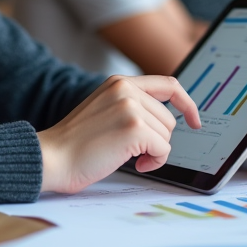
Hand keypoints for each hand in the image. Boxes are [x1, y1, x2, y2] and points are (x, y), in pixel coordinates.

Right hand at [37, 75, 200, 193]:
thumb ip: (131, 106)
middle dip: (158, 140)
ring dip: (154, 152)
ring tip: (128, 157)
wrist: (52, 158)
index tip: (194, 120)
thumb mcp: (104, 111)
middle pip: (169, 118)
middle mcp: (126, 89)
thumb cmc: (75, 144)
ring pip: (168, 135)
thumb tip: (166, 120)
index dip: (187, 103)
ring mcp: (130, 107)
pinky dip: (154, 162)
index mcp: (119, 82)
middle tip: (134, 151)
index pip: (168, 84)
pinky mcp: (134, 128)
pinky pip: (164, 149)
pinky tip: (135, 164)